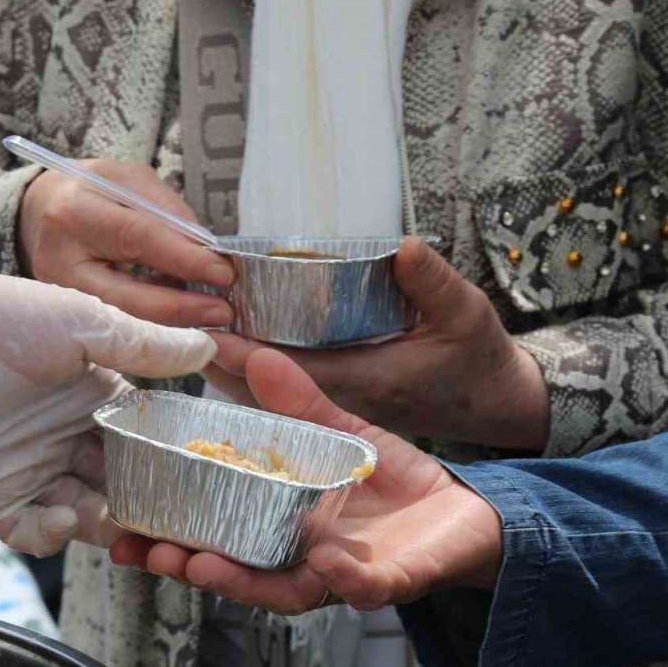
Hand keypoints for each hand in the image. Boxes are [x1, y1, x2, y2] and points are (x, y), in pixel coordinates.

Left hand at [0, 263, 217, 557]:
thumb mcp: (85, 323)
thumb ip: (146, 344)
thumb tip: (209, 347)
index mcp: (94, 393)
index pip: (147, 436)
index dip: (173, 456)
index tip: (203, 473)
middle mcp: (68, 434)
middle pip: (122, 482)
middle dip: (149, 501)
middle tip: (177, 519)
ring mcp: (32, 468)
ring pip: (88, 514)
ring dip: (110, 523)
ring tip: (127, 523)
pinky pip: (35, 532)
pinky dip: (57, 535)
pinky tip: (68, 517)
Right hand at [19, 160, 234, 327]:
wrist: (43, 210)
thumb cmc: (92, 191)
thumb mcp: (129, 180)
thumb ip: (167, 211)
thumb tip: (206, 250)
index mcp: (75, 213)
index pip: (137, 239)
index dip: (184, 259)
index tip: (223, 273)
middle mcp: (60, 261)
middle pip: (128, 297)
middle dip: (182, 309)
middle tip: (223, 311)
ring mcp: (60, 297)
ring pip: (125, 322)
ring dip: (174, 327)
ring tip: (212, 320)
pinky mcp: (69, 317)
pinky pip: (120, 328)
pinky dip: (156, 330)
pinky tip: (185, 326)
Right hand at [110, 349, 502, 613]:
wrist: (466, 511)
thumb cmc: (391, 482)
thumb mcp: (338, 431)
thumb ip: (296, 402)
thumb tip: (251, 352)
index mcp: (280, 528)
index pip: (215, 539)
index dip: (169, 540)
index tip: (124, 533)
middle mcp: (303, 561)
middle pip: (237, 574)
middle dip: (193, 568)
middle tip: (154, 555)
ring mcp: (347, 576)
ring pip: (288, 592)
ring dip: (246, 582)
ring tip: (206, 566)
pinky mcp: (396, 581)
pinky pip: (367, 588)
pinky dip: (347, 579)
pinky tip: (327, 561)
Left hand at [205, 237, 550, 450]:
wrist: (495, 401)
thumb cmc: (479, 359)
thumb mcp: (467, 314)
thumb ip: (434, 283)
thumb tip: (404, 248)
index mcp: (367, 386)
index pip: (292, 376)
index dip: (245, 357)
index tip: (204, 332)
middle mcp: (343, 412)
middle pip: (263, 401)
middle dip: (218, 370)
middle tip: (172, 335)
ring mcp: (338, 418)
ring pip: (266, 410)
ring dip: (228, 378)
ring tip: (185, 341)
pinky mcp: (337, 415)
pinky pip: (283, 406)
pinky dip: (251, 383)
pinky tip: (225, 355)